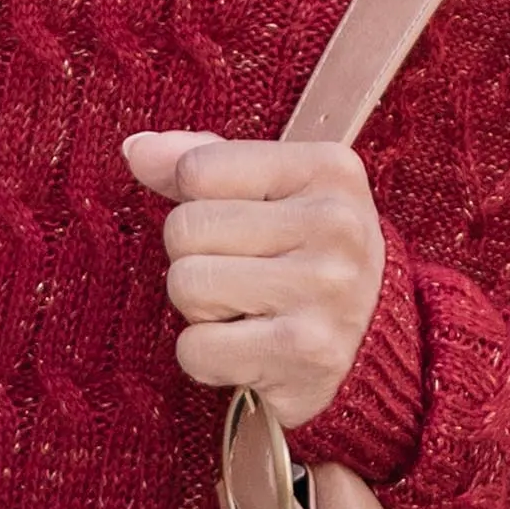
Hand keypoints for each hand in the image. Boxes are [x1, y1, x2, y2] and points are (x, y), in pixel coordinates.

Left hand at [124, 131, 383, 434]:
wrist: (372, 349)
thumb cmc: (310, 260)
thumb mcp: (275, 194)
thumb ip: (206, 163)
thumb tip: (136, 149)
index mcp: (328, 168)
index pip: (197, 169)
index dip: (197, 204)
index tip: (243, 229)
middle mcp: (334, 223)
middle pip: (184, 228)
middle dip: (197, 260)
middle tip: (247, 279)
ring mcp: (324, 288)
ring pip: (185, 285)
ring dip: (201, 311)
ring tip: (249, 313)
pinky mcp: (304, 351)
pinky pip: (195, 349)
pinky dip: (207, 358)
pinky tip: (248, 352)